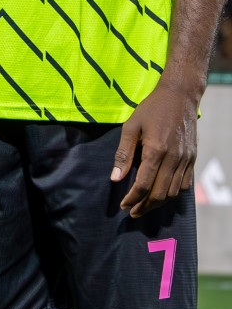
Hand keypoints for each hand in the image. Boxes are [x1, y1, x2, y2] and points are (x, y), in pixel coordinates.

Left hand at [113, 77, 199, 217]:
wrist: (179, 97)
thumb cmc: (151, 110)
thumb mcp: (130, 127)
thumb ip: (123, 154)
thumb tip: (115, 178)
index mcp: (156, 151)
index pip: (144, 184)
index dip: (133, 198)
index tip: (124, 206)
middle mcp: (174, 158)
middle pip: (160, 193)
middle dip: (145, 206)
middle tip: (133, 212)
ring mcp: (186, 160)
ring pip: (174, 192)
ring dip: (159, 203)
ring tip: (145, 206)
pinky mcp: (192, 158)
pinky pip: (185, 184)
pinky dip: (173, 193)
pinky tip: (163, 194)